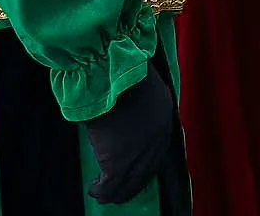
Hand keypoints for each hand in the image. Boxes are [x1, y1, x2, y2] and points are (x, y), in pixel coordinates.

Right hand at [84, 64, 176, 205]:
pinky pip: (110, 185)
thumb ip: (142, 98)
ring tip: (103, 192)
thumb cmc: (119, 65)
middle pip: (147, 171)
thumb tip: (129, 106)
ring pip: (130, 182)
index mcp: (165, 114)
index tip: (135, 170)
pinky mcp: (118, 161)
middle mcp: (158, 138)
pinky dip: (102, 191)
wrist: (109, 69)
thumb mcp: (142, 79)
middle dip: (133, 182)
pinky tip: (94, 190)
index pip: (158, 148)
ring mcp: (139, 152)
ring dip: (116, 190)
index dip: (145, 163)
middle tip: (120, 190)